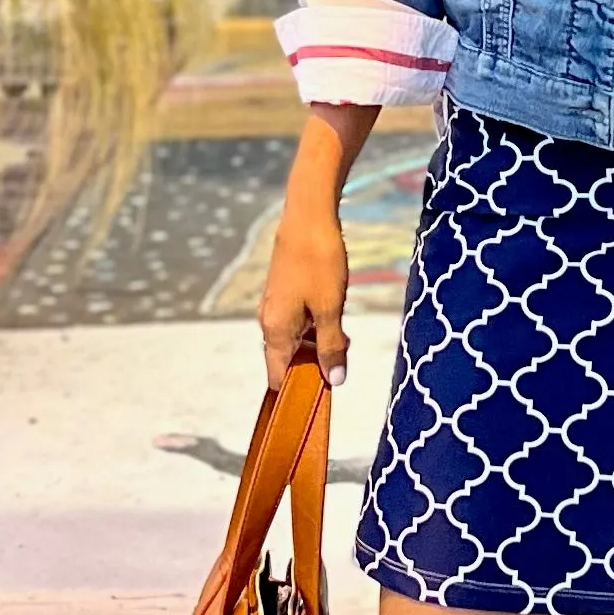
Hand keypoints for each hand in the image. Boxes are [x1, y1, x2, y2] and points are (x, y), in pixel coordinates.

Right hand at [260, 191, 351, 391]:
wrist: (308, 216)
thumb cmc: (318, 262)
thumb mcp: (331, 309)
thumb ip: (331, 347)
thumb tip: (335, 380)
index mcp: (275, 331)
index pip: (277, 377)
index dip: (297, 392)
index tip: (321, 398)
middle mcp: (268, 321)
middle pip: (287, 360)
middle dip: (314, 365)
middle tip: (343, 359)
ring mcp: (274, 305)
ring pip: (295, 339)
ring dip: (318, 344)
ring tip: (345, 338)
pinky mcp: (283, 292)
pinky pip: (297, 321)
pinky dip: (315, 326)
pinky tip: (336, 316)